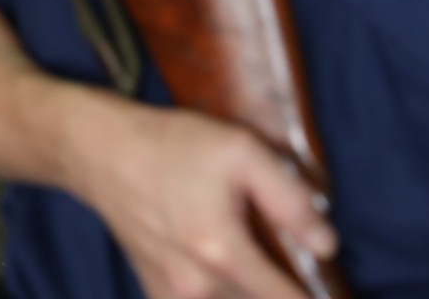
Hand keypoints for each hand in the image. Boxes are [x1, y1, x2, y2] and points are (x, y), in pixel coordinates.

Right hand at [61, 93, 337, 298]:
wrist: (100, 151)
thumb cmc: (170, 144)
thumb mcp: (238, 149)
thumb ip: (288, 197)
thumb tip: (325, 243)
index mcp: (223, 253)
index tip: (328, 288)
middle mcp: (198, 287)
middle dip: (278, 288)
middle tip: (289, 263)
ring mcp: (172, 294)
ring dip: (247, 288)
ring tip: (251, 257)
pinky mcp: (155, 291)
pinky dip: (217, 292)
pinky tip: (218, 265)